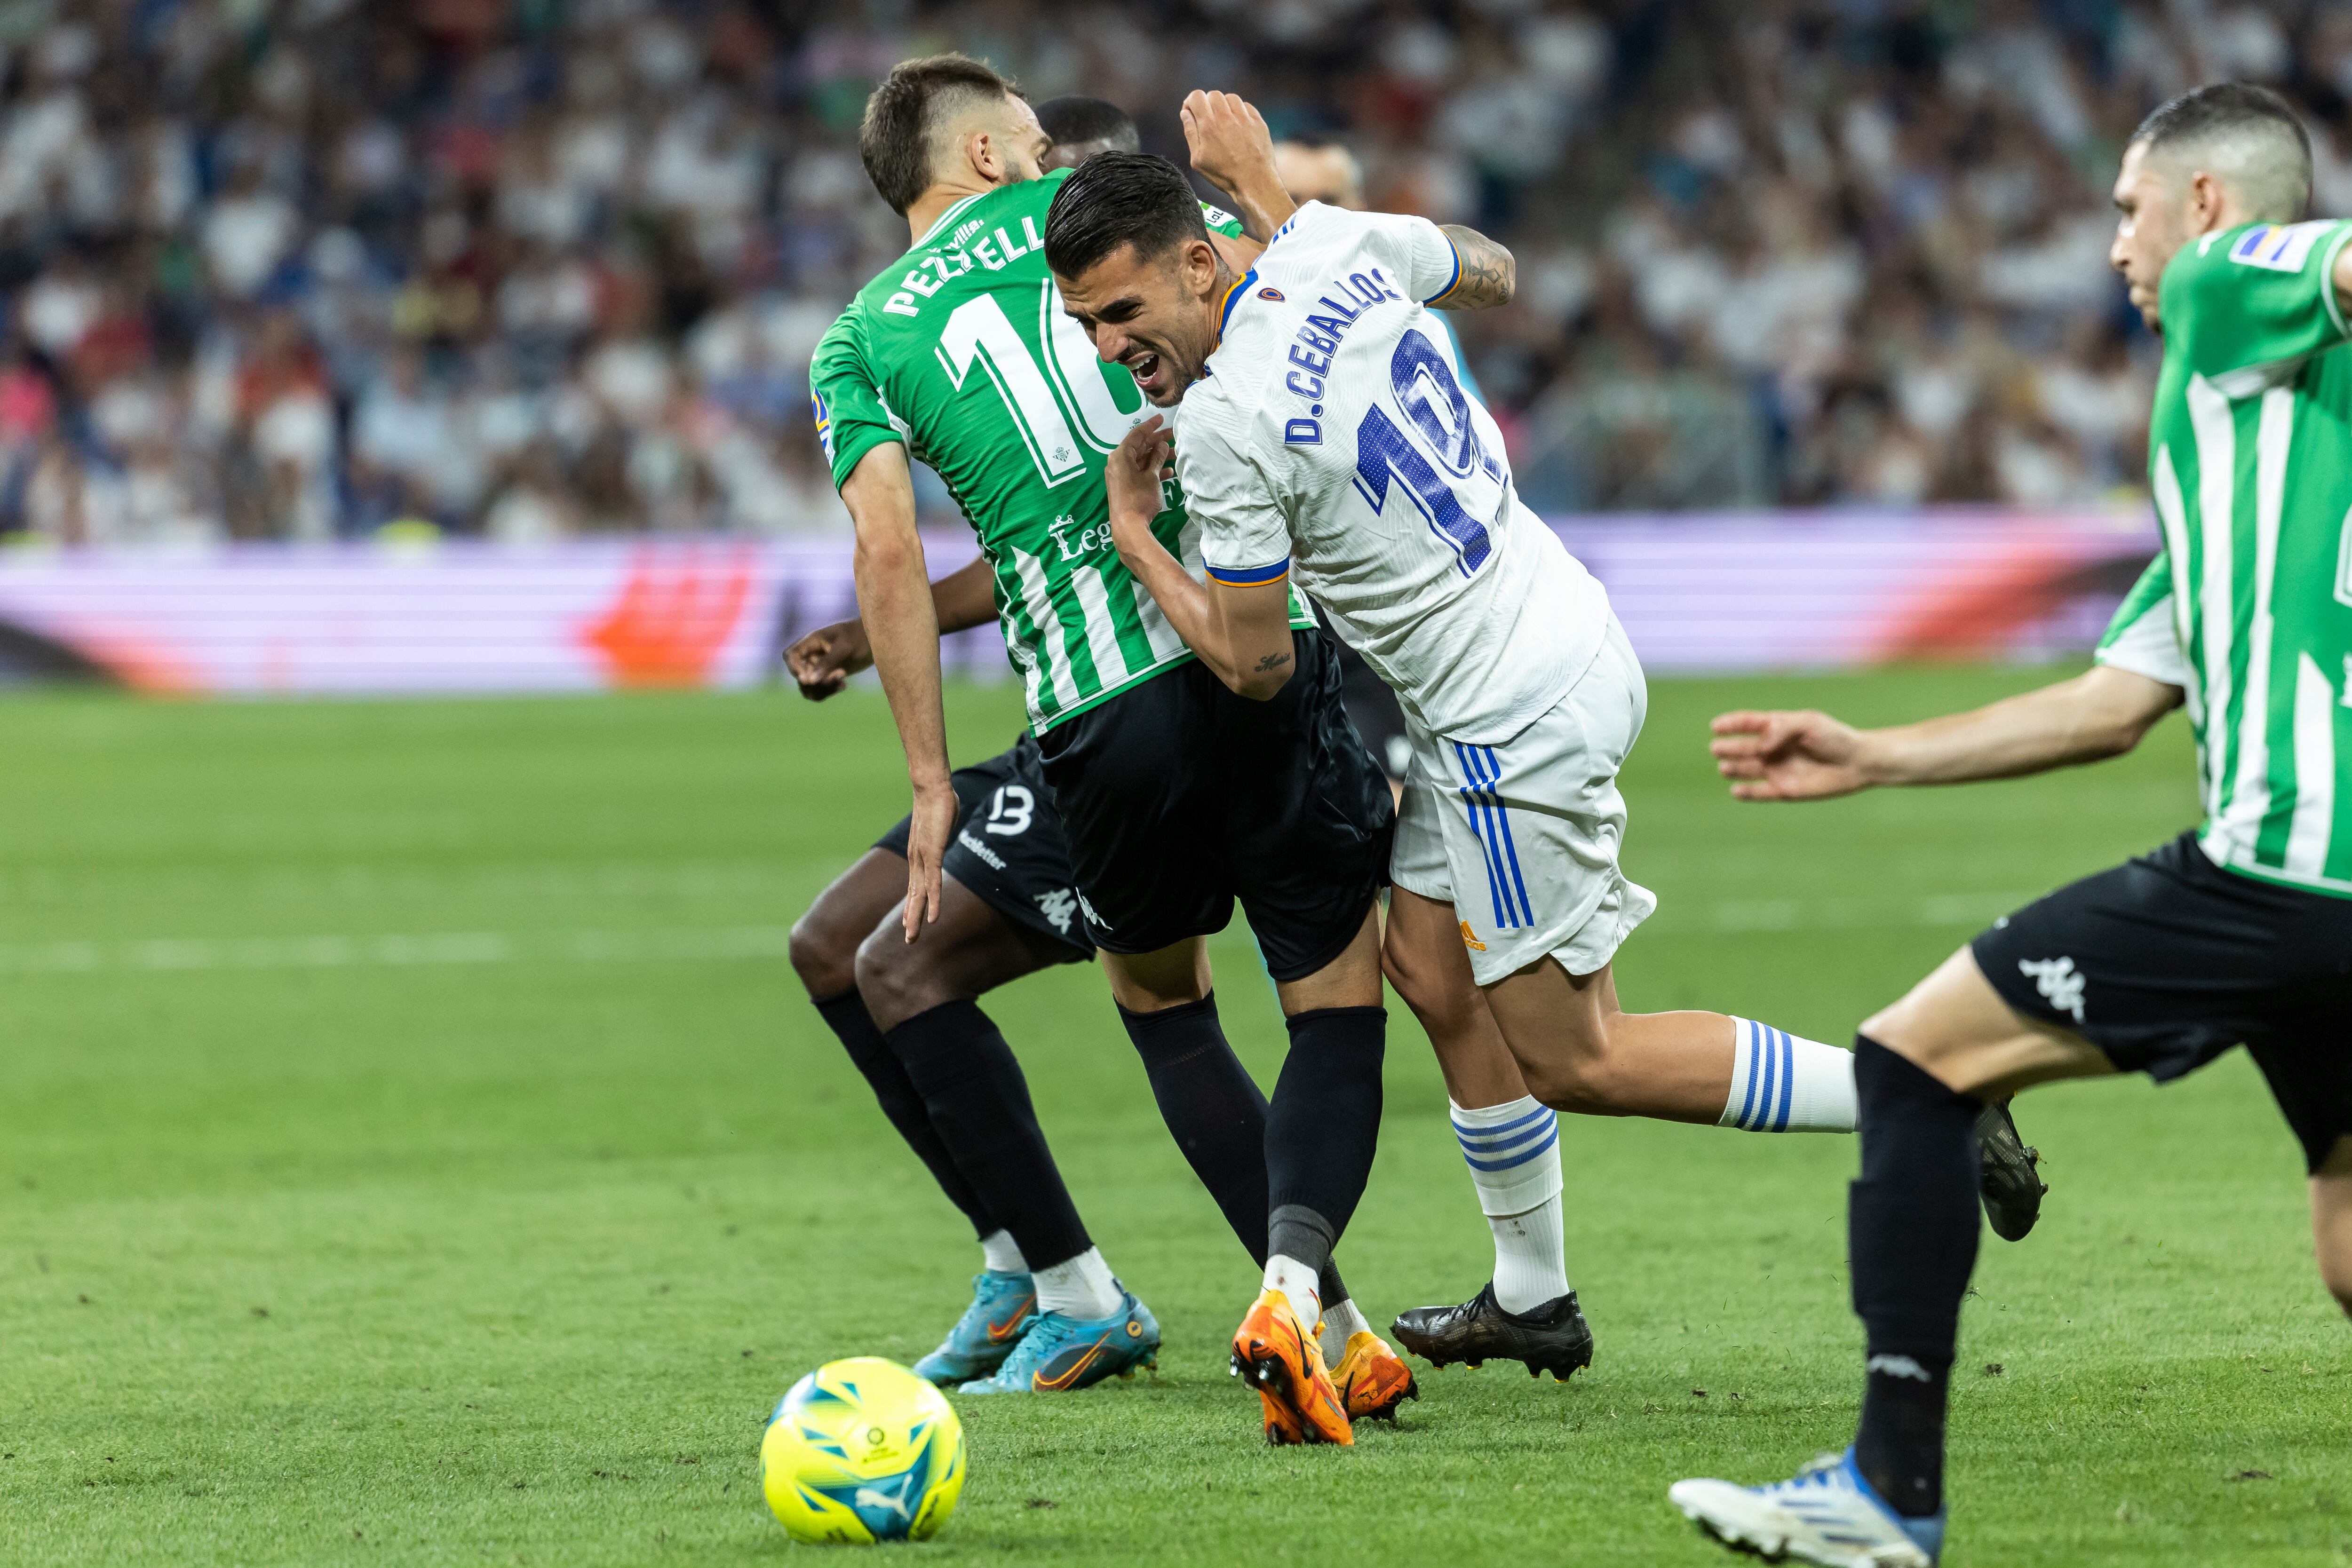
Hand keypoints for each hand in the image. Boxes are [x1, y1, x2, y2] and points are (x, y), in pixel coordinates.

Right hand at [783, 617, 872, 700]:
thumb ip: (827, 663)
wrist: (875, 640)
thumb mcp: (844, 648)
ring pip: (808, 686)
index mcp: (812, 642)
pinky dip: (828, 691)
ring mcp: (819, 666)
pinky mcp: (828, 676)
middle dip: (816, 682)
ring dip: (823, 689)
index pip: (790, 655)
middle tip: (840, 674)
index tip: (805, 679)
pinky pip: (820, 690)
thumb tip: (809, 681)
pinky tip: (843, 686)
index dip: (793, 668)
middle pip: (799, 675)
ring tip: (842, 682)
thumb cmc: (859, 637)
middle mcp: (812, 655)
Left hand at [900, 777, 957, 940]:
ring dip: (916, 917)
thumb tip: (949, 820)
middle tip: (909, 939)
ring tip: (912, 937)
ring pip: (919, 895)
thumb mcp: (943, 821)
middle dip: (911, 918)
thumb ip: (944, 829)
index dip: (912, 904)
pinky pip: (932, 884)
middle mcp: (917, 860)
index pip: (915, 885)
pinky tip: (932, 918)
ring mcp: (923, 858)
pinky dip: (932, 902)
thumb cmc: (940, 799)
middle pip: (913, 895)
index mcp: (919, 854)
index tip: (909, 920)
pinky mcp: (931, 854)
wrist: (932, 786)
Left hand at [1103, 416, 1173, 566]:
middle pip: (1139, 446)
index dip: (1150, 426)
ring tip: (1175, 453)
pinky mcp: (1125, 486)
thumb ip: (1157, 458)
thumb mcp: (1152, 476)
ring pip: (1141, 459)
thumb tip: (1161, 445)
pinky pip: (1139, 472)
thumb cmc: (1140, 498)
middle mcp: (1117, 463)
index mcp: (1120, 456)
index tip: (1162, 418)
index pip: (1136, 435)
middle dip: (1157, 441)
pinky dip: (1153, 470)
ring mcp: (1121, 475)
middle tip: (1174, 435)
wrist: (1129, 527)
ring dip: (1157, 456)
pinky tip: (1169, 472)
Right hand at [1183, 91, 1273, 191]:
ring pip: (1230, 98)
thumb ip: (1190, 133)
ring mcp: (1244, 118)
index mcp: (1208, 125)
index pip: (1196, 96)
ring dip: (1224, 106)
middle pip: (1213, 94)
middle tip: (1209, 119)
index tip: (1193, 112)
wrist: (1254, 182)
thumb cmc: (1224, 174)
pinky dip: (1240, 112)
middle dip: (1208, 104)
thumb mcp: (1198, 160)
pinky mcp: (1258, 122)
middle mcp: (1226, 116)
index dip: (1191, 102)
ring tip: (1224, 122)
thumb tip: (1185, 113)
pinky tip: (1238, 126)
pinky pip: (1246, 106)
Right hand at [1708, 709, 1873, 800]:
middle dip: (1728, 747)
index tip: (1715, 726)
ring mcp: (1776, 770)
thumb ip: (1782, 729)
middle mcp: (1773, 749)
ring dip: (1733, 768)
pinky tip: (1736, 791)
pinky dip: (1746, 793)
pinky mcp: (1783, 790)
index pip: (1747, 723)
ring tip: (1725, 767)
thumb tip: (1760, 744)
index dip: (1730, 724)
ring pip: (1746, 769)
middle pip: (1743, 747)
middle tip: (1717, 748)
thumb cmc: (1835, 738)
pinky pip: (1759, 793)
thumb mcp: (1809, 723)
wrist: (1857, 763)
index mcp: (1777, 727)